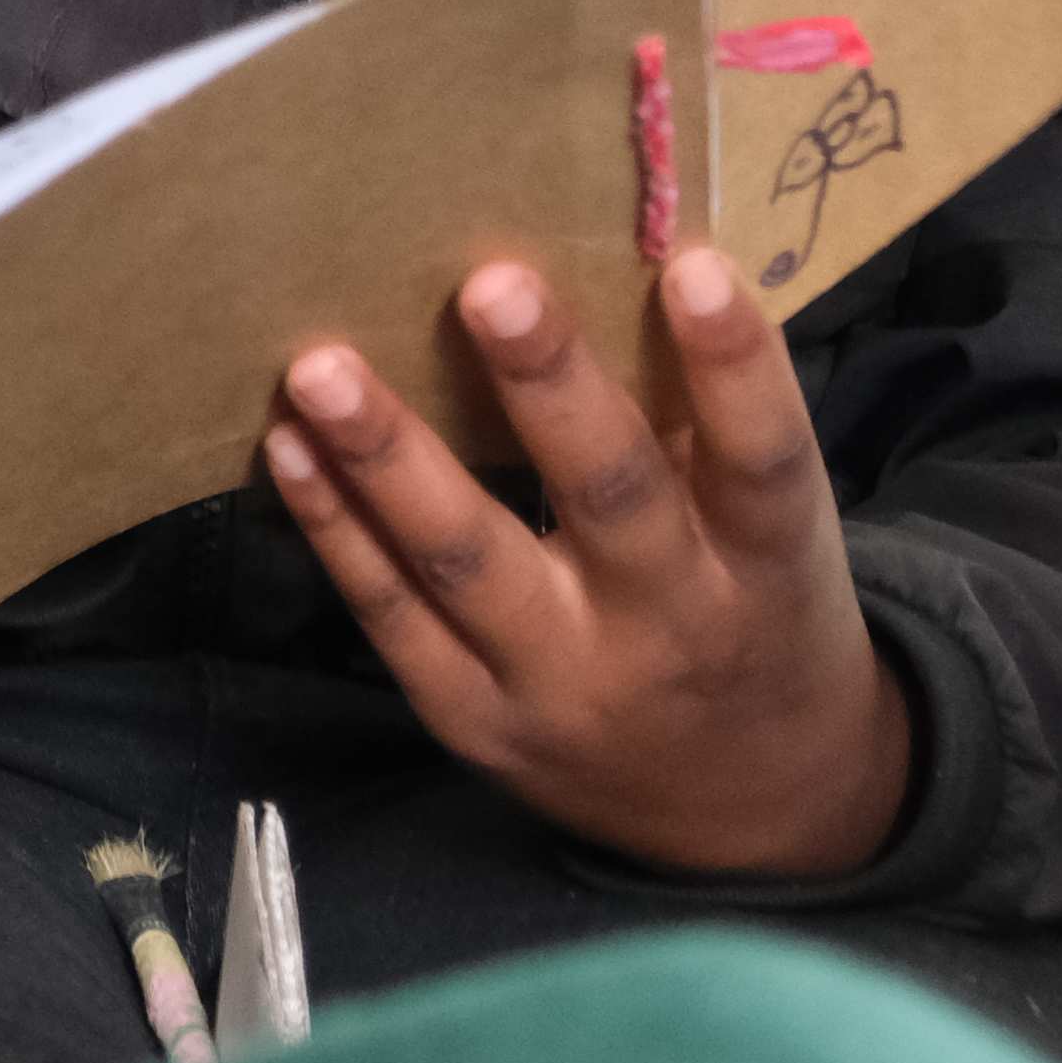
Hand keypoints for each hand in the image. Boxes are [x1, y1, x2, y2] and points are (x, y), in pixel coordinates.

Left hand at [261, 246, 914, 879]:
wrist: (754, 809)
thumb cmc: (753, 614)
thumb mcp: (773, 538)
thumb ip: (708, 428)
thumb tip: (630, 253)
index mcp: (766, 566)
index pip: (763, 461)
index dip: (735, 368)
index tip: (693, 267)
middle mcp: (670, 623)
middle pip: (609, 497)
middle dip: (548, 390)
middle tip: (490, 284)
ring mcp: (562, 681)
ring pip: (468, 561)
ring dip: (388, 457)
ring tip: (319, 367)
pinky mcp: (473, 720)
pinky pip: (393, 617)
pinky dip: (336, 530)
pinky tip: (288, 447)